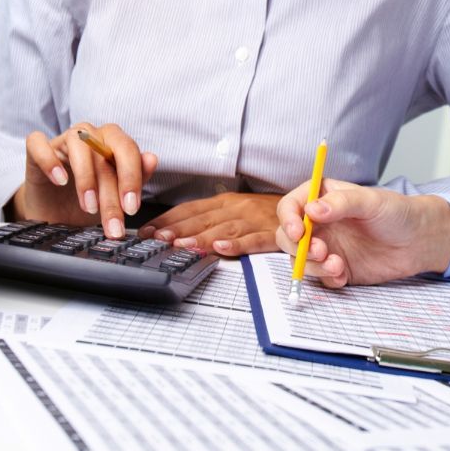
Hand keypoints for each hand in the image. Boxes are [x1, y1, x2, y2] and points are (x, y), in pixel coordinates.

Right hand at [13, 122, 156, 238]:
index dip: (132, 178)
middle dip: (112, 189)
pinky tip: (60, 181)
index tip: (131, 209)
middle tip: (113, 220)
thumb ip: (136, 179)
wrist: (53, 213)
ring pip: (78, 143)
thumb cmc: (87, 201)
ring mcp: (62, 140)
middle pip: (105, 149)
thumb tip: (152, 159)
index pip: (128, 149)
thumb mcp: (115, 196)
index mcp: (112, 143)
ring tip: (89, 207)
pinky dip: (50, 160)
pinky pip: (38, 143)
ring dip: (86, 177)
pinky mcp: (36, 150)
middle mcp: (90, 136)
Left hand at [137, 193, 281, 256]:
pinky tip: (221, 249)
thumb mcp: (234, 209)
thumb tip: (174, 230)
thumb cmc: (263, 213)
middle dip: (178, 229)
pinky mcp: (270, 234)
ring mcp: (253, 220)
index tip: (146, 232)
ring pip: (223, 229)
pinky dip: (236, 245)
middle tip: (158, 240)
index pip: (189, 209)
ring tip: (182, 246)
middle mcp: (236, 207)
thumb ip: (209, 217)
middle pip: (202, 219)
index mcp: (224, 201)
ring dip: (201, 238)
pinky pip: (252, 240)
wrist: (303, 210)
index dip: (167, 219)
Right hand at [273, 179, 449, 287]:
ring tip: (337, 265)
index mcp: (322, 198)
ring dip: (312, 266)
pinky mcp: (336, 267)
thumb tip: (311, 210)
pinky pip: (320, 277)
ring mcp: (326, 246)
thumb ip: (341, 203)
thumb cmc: (397, 212)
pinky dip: (327, 278)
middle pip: (288, 236)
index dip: (288, 218)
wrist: (419, 241)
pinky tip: (343, 275)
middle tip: (320, 251)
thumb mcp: (370, 201)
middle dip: (298, 247)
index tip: (299, 232)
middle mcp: (319, 223)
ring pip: (300, 260)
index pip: (291, 206)